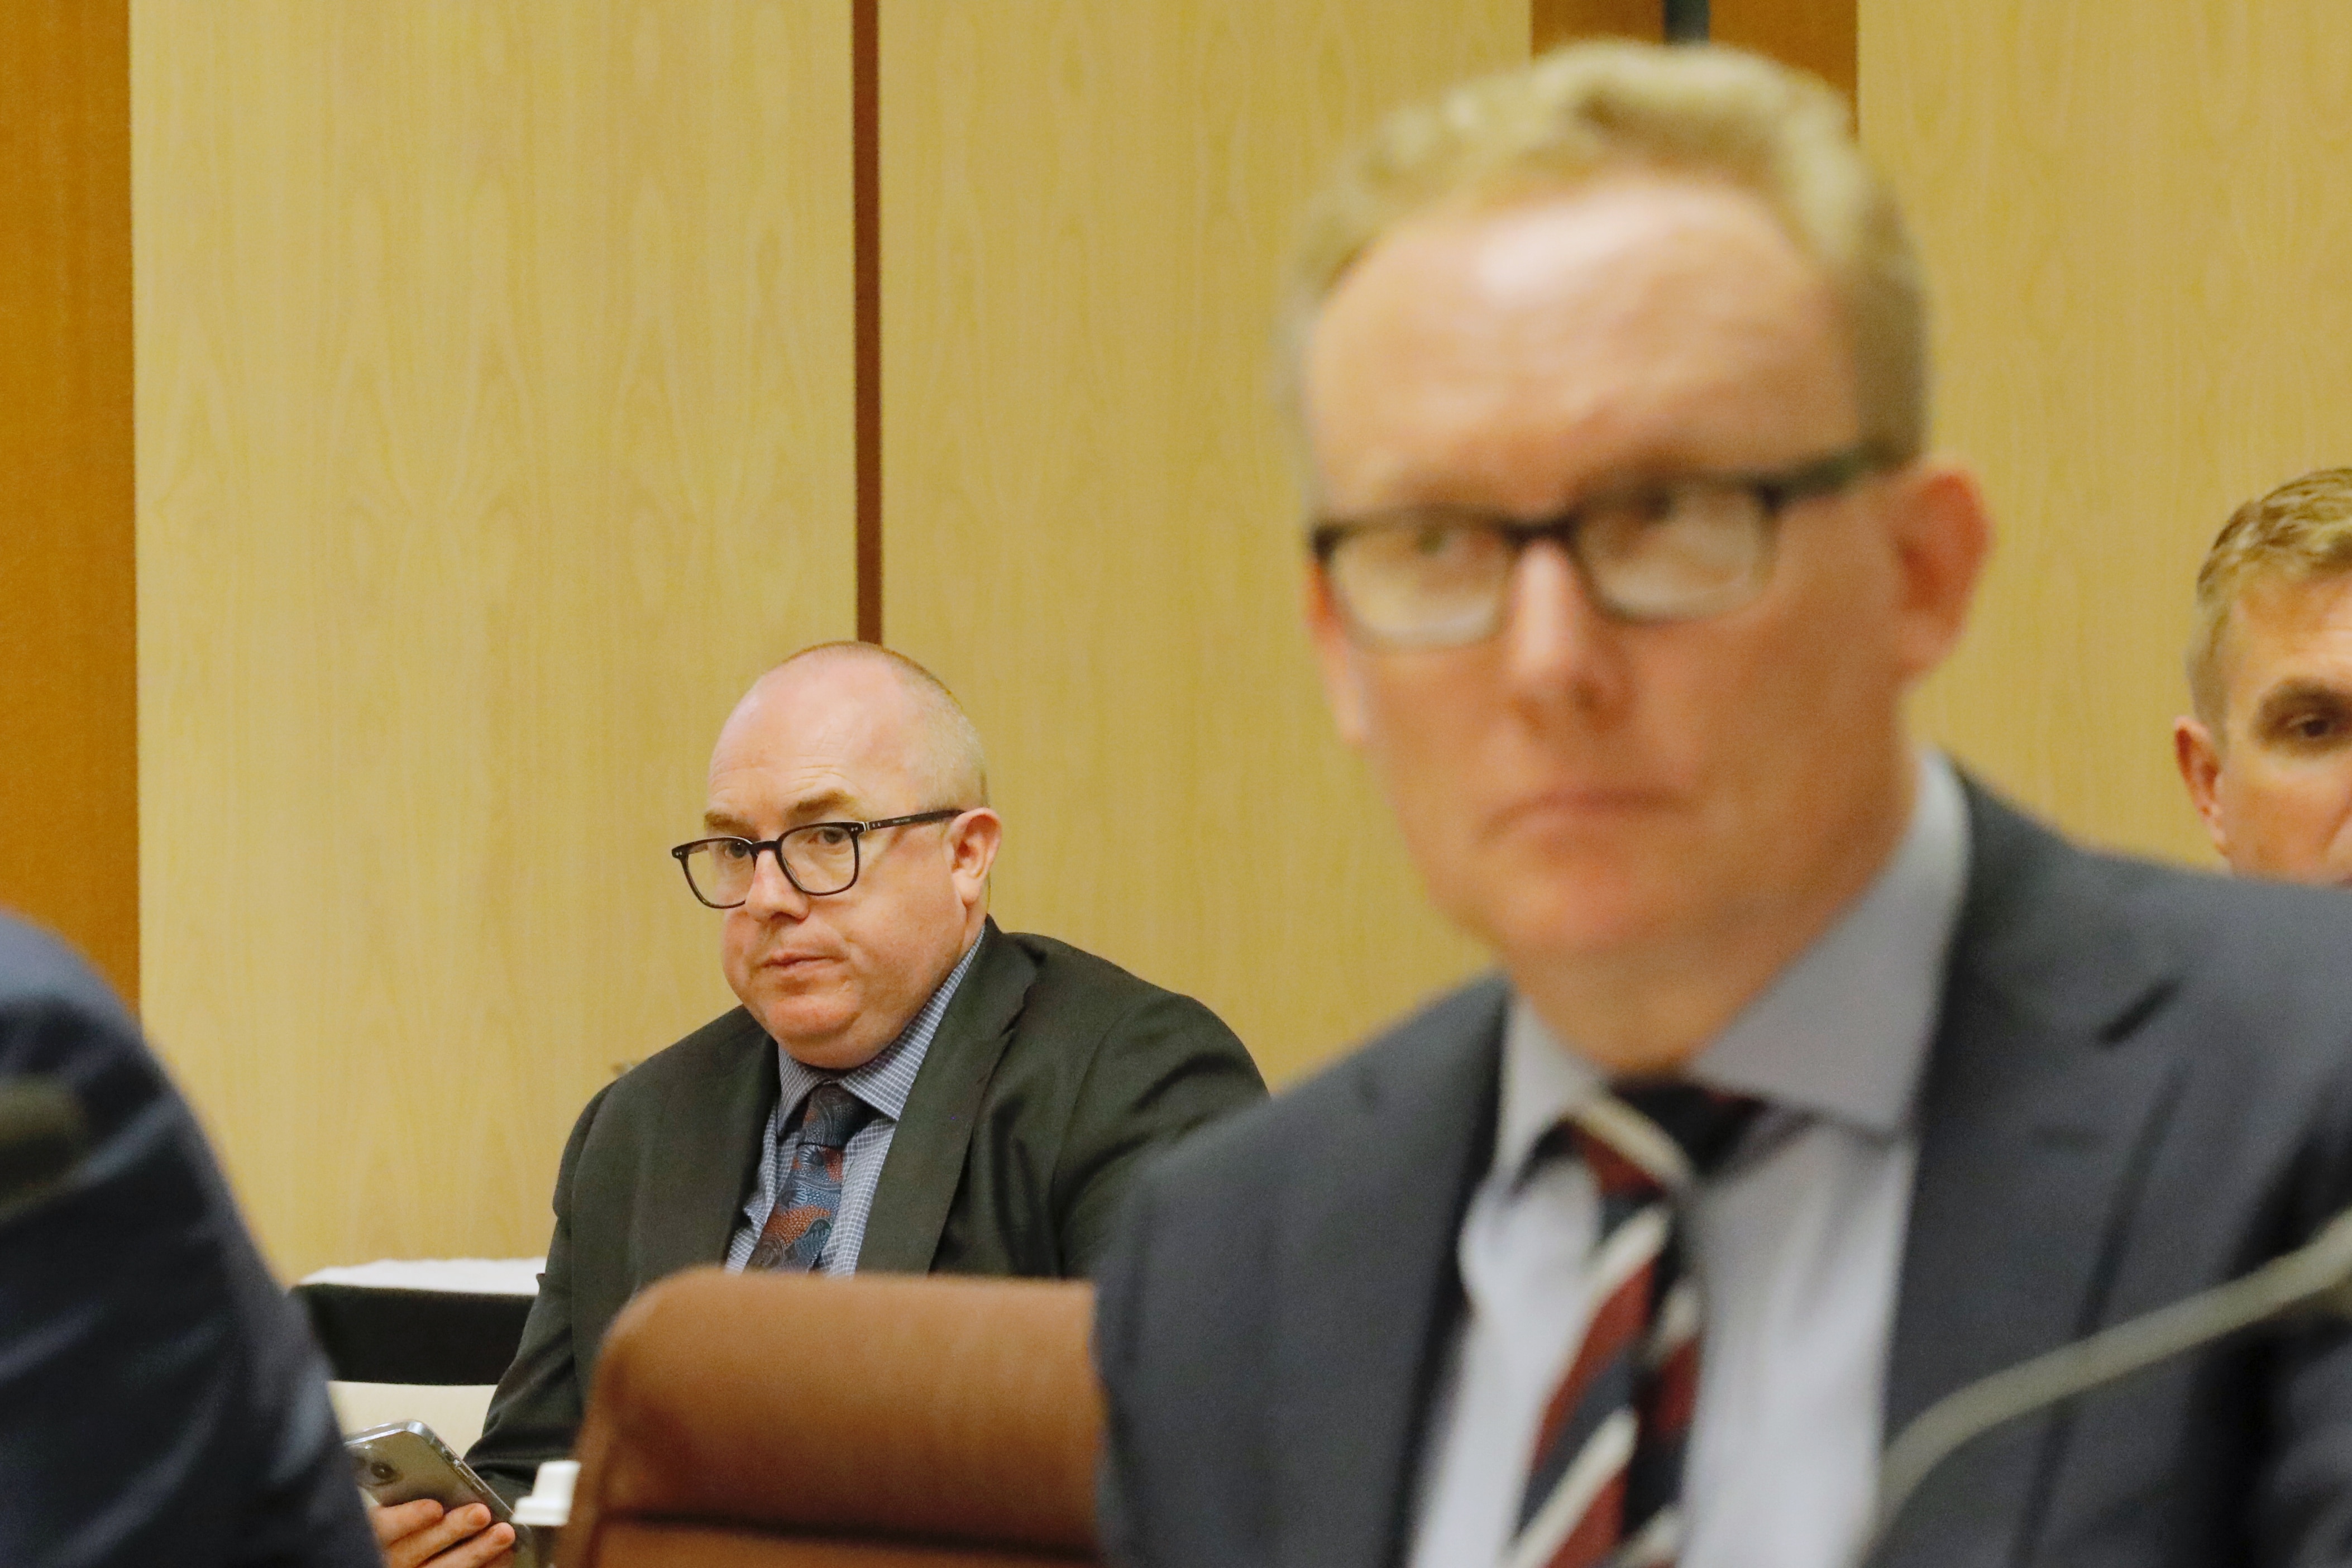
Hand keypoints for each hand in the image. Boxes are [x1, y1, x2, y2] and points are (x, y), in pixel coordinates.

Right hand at [367, 1497, 516, 1567]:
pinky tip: (504, 1555)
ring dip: (476, 1552)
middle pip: (414, 1552)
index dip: (407, 1519)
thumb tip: (445, 1480)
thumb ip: (409, 1501)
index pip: (381, 1529)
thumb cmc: (402, 1527)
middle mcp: (386, 1562)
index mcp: (370, 1535)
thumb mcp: (393, 1511)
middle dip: (451, 1531)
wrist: (403, 1555)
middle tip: (481, 1513)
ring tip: (504, 1533)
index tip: (435, 1507)